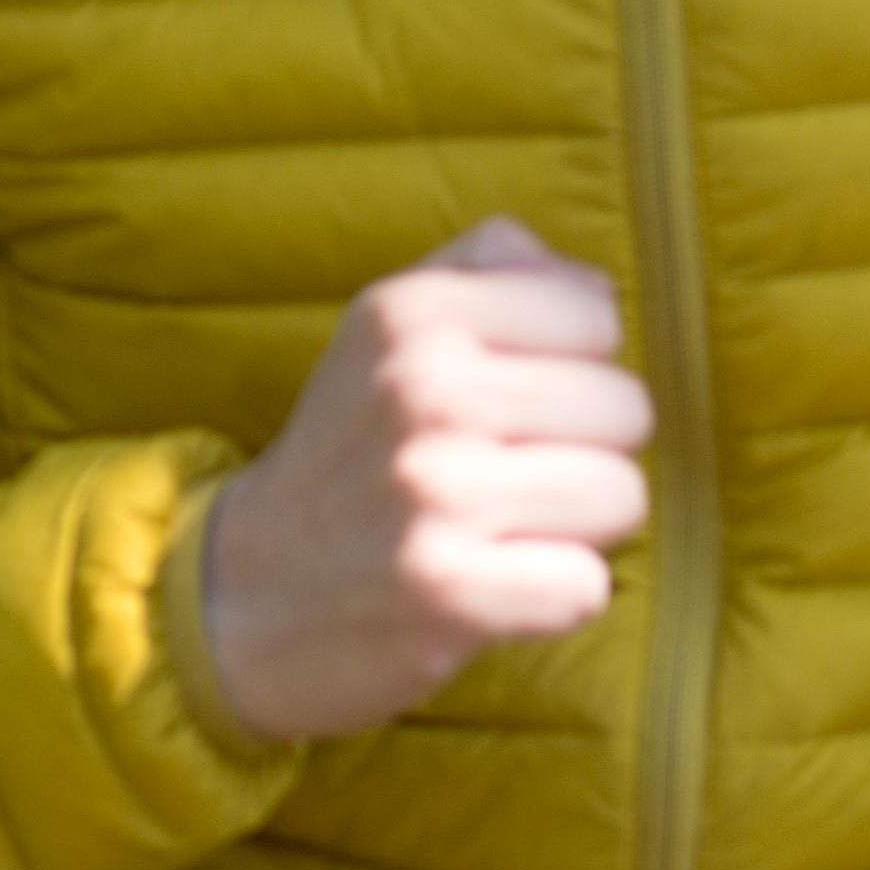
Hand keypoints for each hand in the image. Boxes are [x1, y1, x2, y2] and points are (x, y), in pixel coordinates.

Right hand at [201, 218, 651, 740]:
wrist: (242, 592)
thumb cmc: (352, 451)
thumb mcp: (390, 328)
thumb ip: (492, 270)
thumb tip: (598, 286)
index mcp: (415, 311)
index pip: (597, 312)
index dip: (575, 364)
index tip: (516, 401)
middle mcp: (424, 389)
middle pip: (627, 408)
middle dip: (589, 449)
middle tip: (510, 476)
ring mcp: (436, 493)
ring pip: (622, 496)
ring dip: (580, 528)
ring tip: (506, 530)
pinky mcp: (449, 593)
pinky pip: (588, 585)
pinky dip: (557, 599)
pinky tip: (497, 588)